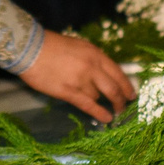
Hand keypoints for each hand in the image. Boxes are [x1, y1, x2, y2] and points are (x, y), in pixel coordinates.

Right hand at [21, 31, 135, 121]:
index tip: (132, 95)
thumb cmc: (52, 45)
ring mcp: (81, 80)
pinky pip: (88, 105)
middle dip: (121, 100)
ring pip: (98, 97)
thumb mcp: (79, 46)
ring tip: (108, 112)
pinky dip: (99, 113)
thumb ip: (92, 59)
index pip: (118, 73)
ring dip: (103, 104)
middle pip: (114, 88)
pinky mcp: (68, 92)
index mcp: (95, 54)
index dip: (127, 86)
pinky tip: (106, 119)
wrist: (31, 48)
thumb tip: (102, 73)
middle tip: (123, 107)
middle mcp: (92, 67)